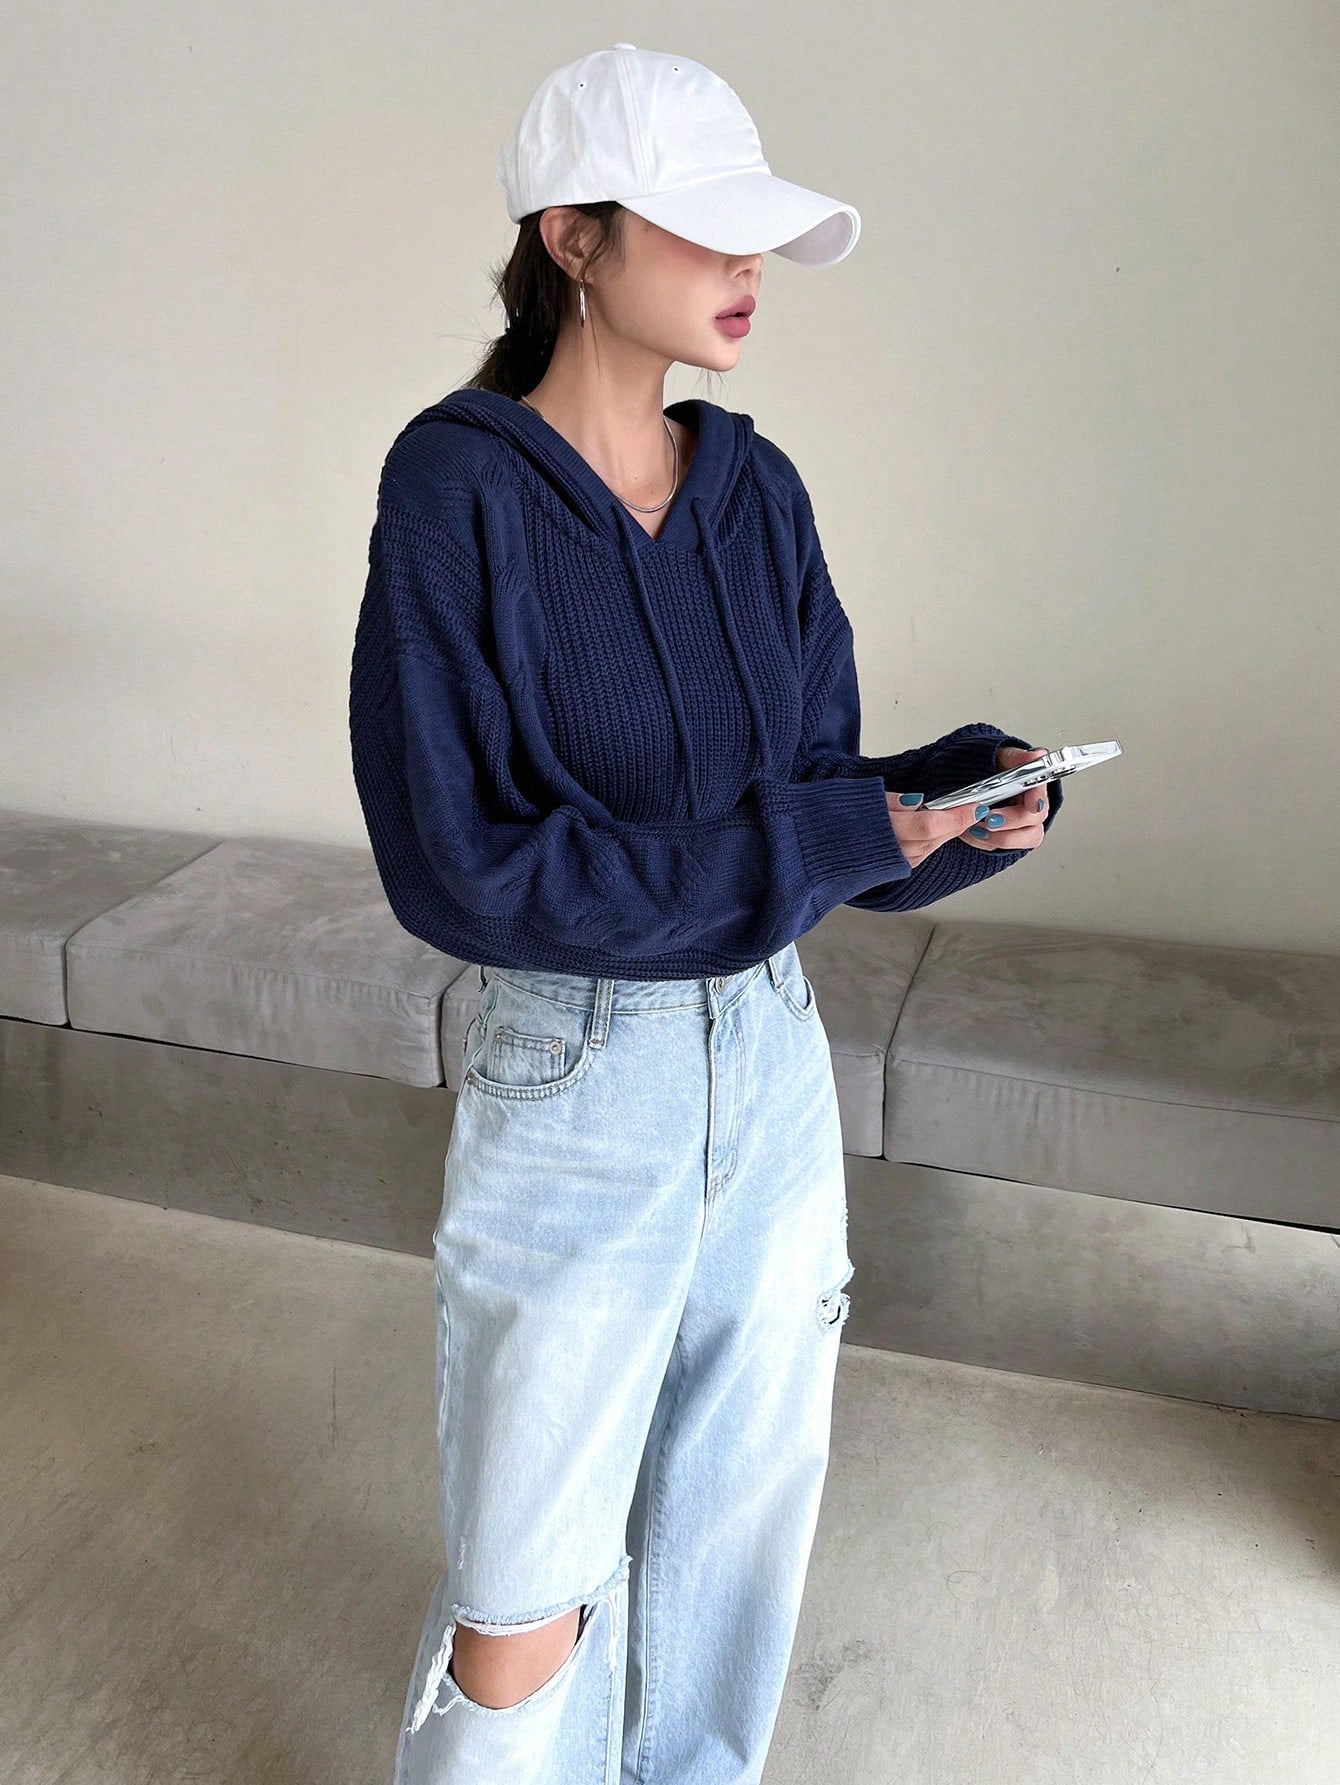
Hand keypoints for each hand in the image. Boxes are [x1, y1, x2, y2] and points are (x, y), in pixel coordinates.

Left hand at [883, 744, 1052, 865]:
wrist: (969, 782)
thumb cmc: (989, 768)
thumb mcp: (1000, 757)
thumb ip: (1018, 758)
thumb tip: (1038, 755)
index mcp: (1033, 786)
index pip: (1043, 794)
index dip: (1038, 800)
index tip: (1032, 805)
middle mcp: (1031, 807)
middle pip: (1035, 820)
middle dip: (1012, 821)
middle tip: (991, 818)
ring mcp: (1020, 825)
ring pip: (1024, 839)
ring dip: (1001, 836)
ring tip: (977, 827)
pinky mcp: (1004, 837)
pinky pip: (1001, 847)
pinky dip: (985, 841)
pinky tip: (972, 831)